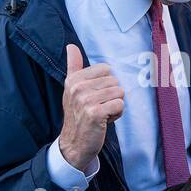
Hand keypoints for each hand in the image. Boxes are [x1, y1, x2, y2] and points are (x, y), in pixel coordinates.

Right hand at [58, 43, 123, 172]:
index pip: (106, 69)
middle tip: (98, 108)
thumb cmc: (78, 115)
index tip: (94, 97)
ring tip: (101, 115)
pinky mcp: (95, 113)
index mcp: (74, 79)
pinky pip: (120, 105)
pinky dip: (116, 115)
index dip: (106, 84)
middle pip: (115, 81)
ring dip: (114, 106)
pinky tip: (104, 121)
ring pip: (119, 93)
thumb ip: (74, 66)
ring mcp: (86, 100)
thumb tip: (71, 46)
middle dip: (111, 96)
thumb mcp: (72, 89)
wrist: (74, 144)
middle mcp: (78, 87)